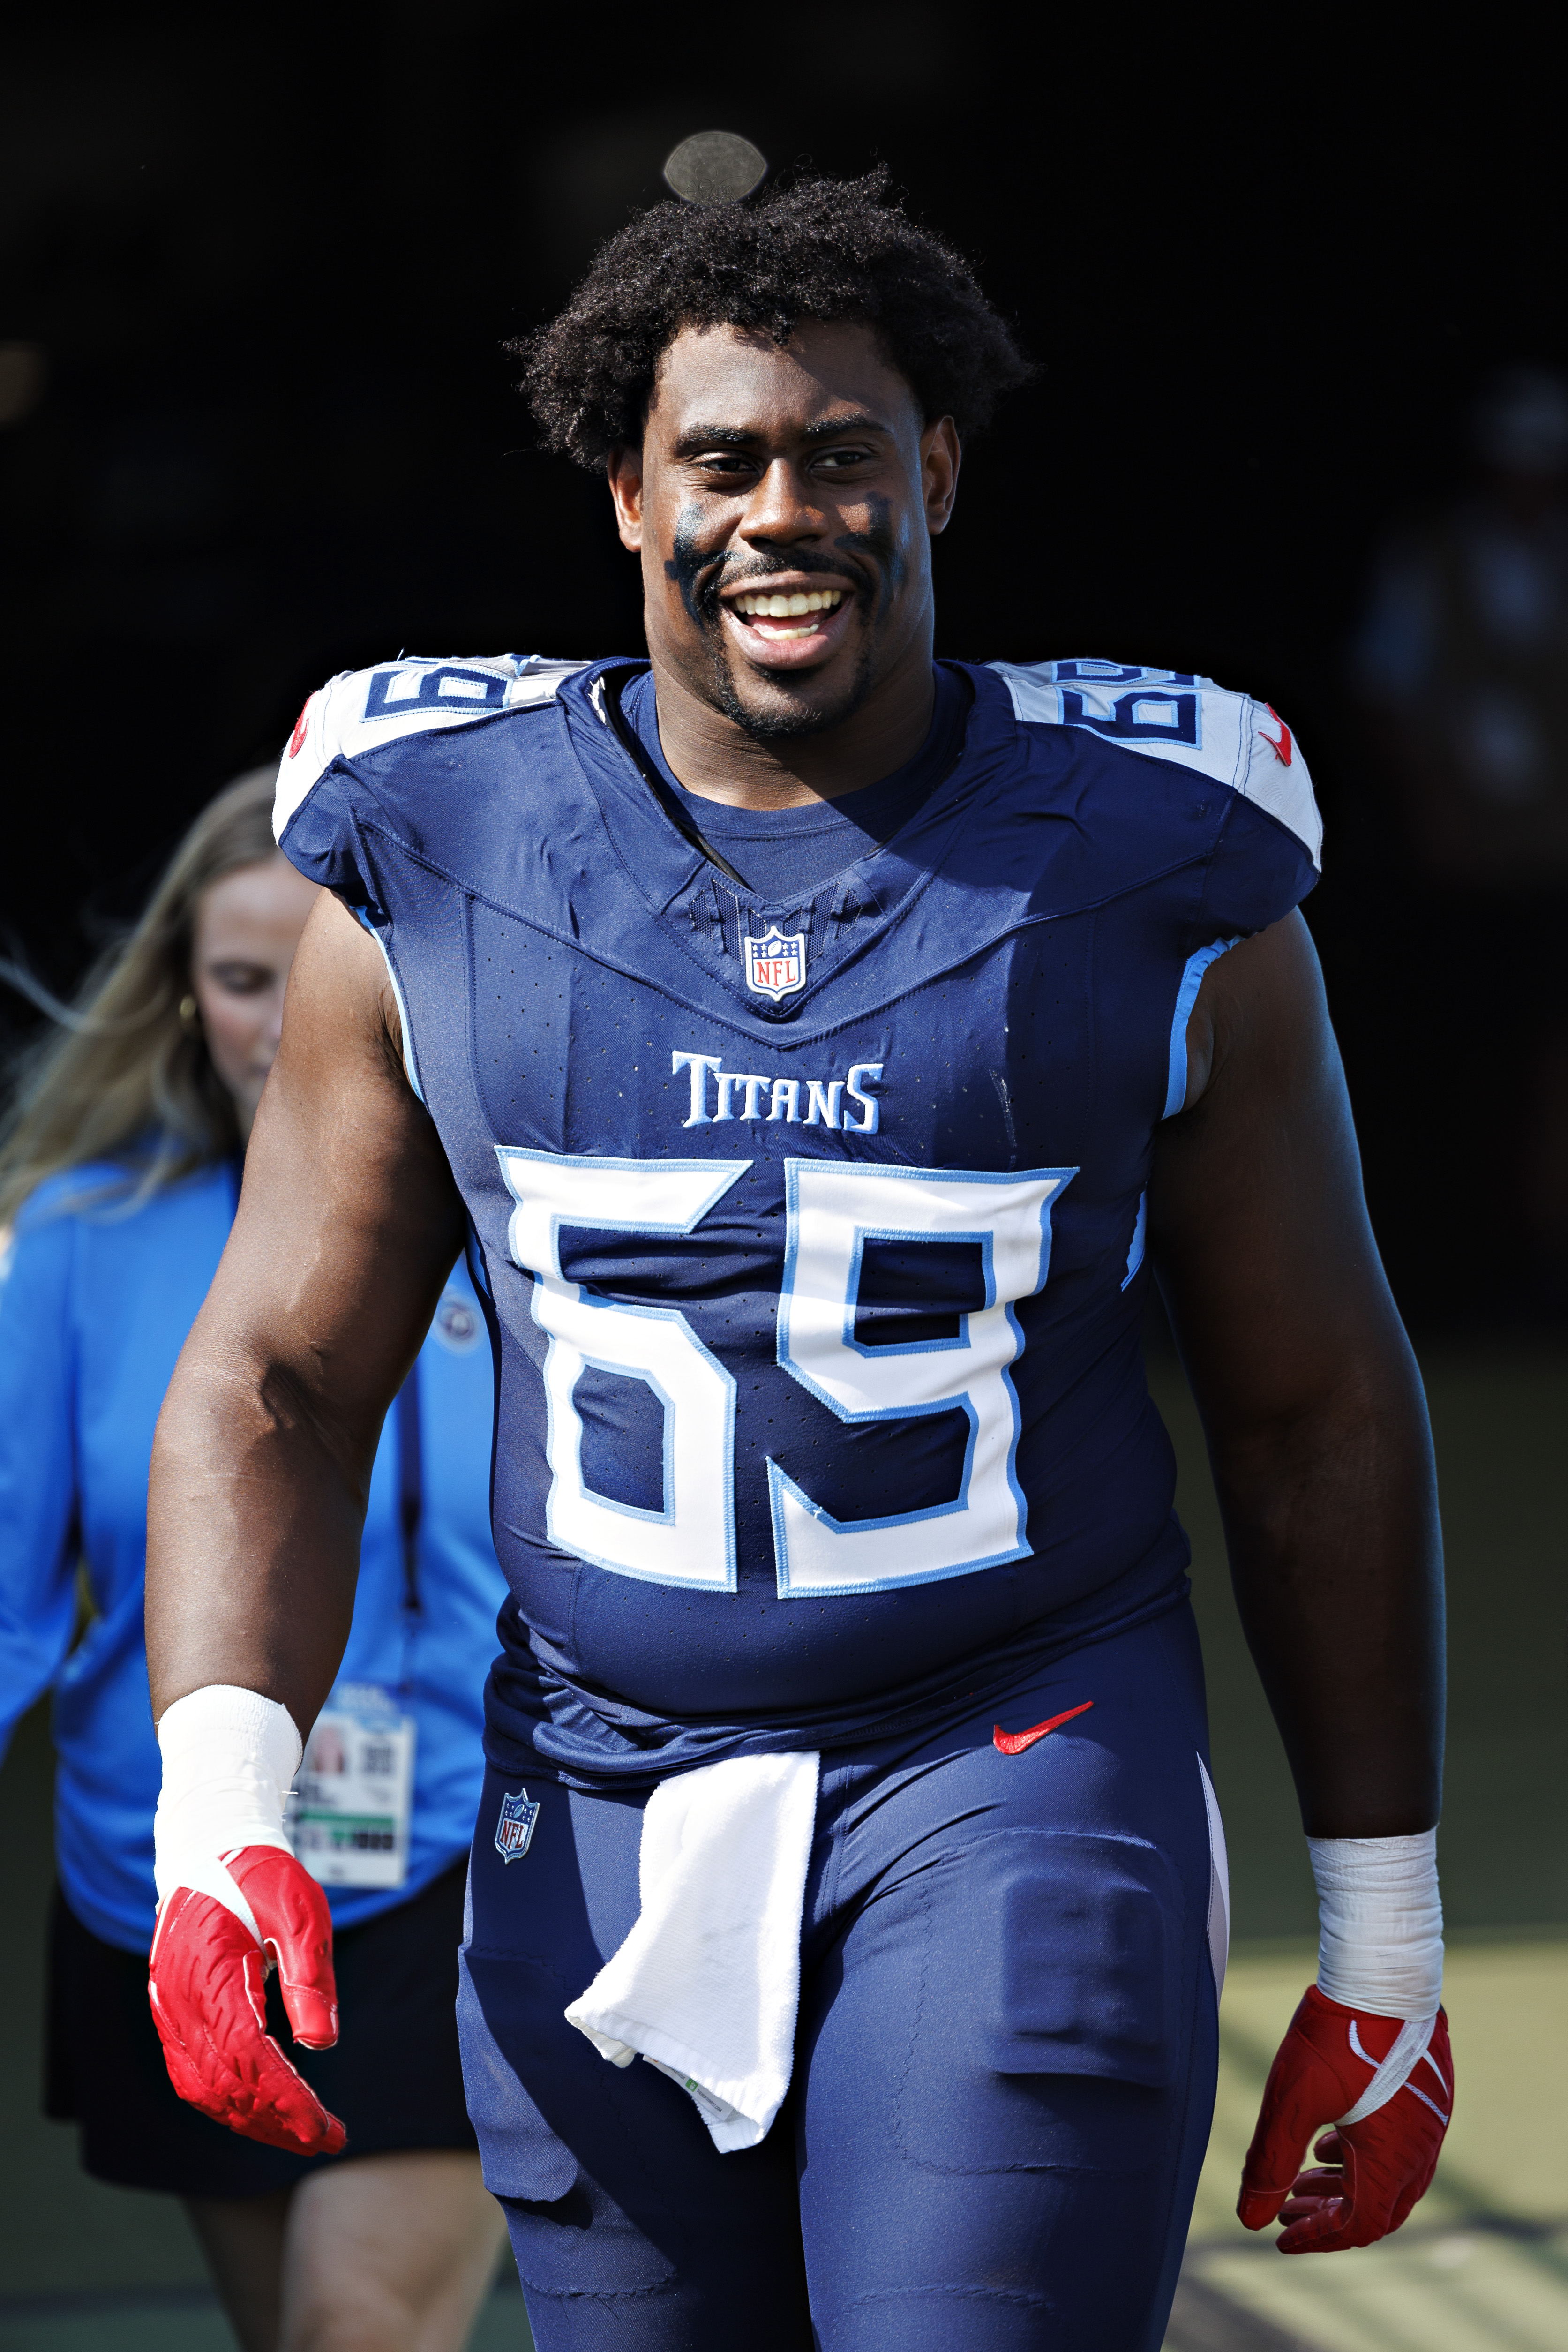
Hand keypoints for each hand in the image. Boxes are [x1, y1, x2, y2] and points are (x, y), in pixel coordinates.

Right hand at [148, 1844, 346, 2156]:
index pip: (248, 2058)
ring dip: (253, 2118)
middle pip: (225, 2085)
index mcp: (211, 1975)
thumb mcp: (300, 1914)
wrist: (209, 1850)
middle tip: (328, 2138)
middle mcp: (180, 2002)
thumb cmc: (261, 1877)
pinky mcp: (171, 2014)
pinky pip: (193, 2074)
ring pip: (205, 2089)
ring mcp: (169, 2011)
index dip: (285, 2099)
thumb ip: (309, 1977)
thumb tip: (322, 2045)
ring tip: (303, 2133)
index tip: (323, 2127)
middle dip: (276, 2121)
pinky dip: (227, 2101)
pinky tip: (263, 2110)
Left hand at [1239, 1984, 1450, 2251]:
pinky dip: (1362, 2156)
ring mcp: (1430, 2122)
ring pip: (1388, 2176)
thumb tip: (1250, 2220)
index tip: (1279, 2235)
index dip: (1317, 2238)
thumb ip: (1269, 2163)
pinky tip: (1330, 2139)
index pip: (1358, 2227)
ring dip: (1344, 2185)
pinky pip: (1399, 2145)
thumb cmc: (1335, 2036)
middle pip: (1378, 2208)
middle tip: (1285, 2208)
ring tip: (1302, 2178)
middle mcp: (1421, 2150)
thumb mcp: (1291, 2101)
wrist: (1381, 1974)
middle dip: (1329, 2215)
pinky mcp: (1428, 2094)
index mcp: (1391, 2161)